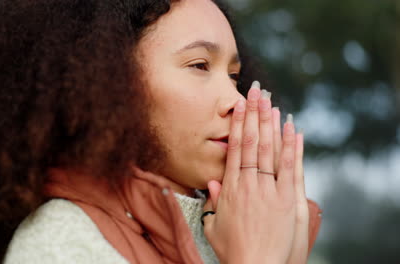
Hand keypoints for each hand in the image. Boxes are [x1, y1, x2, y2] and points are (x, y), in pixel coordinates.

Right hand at [202, 81, 305, 263]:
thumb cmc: (234, 251)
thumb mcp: (213, 227)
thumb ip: (212, 203)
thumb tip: (210, 183)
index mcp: (231, 188)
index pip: (235, 148)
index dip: (239, 124)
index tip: (239, 105)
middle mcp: (250, 184)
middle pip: (253, 142)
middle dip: (254, 114)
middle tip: (256, 91)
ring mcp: (270, 190)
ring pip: (270, 150)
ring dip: (271, 124)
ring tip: (272, 102)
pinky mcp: (288, 200)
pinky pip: (291, 168)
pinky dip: (293, 147)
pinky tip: (293, 128)